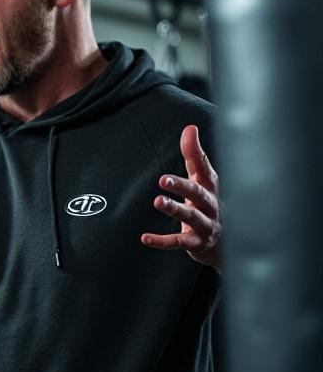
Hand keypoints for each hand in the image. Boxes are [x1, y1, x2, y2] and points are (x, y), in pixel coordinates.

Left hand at [140, 124, 221, 269]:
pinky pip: (179, 242)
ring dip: (175, 209)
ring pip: (191, 217)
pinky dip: (162, 241)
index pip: (205, 168)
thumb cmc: (208, 203)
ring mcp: (205, 225)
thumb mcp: (202, 180)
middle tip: (163, 179)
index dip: (196, 153)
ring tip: (158, 202)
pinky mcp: (197, 243)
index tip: (189, 135)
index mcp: (209, 187)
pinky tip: (145, 238)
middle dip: (182, 186)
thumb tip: (190, 128)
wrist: (227, 241)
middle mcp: (210, 205)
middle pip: (198, 193)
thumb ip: (194, 156)